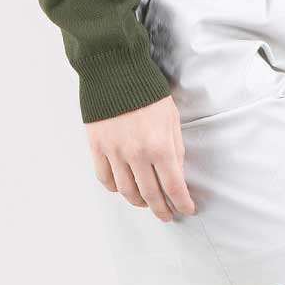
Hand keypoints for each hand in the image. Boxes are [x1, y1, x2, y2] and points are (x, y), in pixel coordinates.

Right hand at [87, 94, 196, 221]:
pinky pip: (105, 179)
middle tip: (168, 215)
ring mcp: (114, 152)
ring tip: (147, 203)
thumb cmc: (147, 89)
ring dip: (139, 202)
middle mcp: (136, 153)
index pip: (174, 186)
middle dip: (162, 209)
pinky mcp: (97, 147)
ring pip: (127, 191)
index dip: (182, 202)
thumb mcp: (172, 116)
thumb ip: (176, 147)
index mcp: (159, 144)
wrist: (116, 69)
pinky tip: (124, 187)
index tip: (187, 209)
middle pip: (150, 194)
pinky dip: (115, 189)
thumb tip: (177, 173)